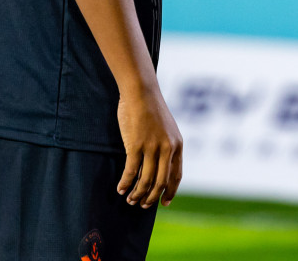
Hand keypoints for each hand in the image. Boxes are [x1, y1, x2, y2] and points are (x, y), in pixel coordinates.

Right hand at [115, 84, 182, 207]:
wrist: (141, 91)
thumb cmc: (151, 109)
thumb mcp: (167, 128)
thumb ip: (167, 146)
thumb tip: (159, 166)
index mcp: (177, 145)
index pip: (176, 176)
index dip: (171, 192)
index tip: (164, 203)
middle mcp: (167, 148)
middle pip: (161, 183)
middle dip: (151, 198)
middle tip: (142, 205)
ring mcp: (152, 147)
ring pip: (146, 181)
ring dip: (137, 194)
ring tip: (130, 199)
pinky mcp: (136, 145)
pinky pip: (131, 171)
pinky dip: (125, 183)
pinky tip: (120, 188)